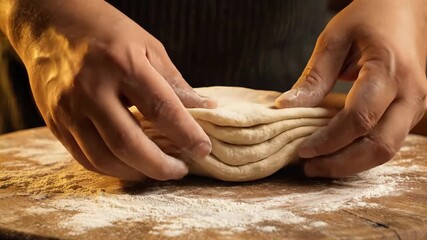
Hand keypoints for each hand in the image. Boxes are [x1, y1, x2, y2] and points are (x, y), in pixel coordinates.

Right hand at [5, 0, 215, 180]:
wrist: (49, 22)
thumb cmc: (106, 31)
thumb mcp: (147, 46)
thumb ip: (174, 82)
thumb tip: (204, 109)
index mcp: (121, 63)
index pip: (161, 109)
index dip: (187, 135)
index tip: (204, 150)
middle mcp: (91, 89)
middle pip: (128, 144)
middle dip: (161, 166)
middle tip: (180, 170)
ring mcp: (68, 108)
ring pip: (104, 158)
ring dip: (137, 173)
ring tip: (158, 169)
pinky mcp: (54, 121)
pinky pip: (84, 157)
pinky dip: (112, 168)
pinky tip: (130, 164)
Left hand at [275, 0, 426, 176]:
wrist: (404, 7)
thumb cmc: (369, 16)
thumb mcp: (334, 39)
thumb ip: (314, 76)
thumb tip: (286, 106)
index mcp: (389, 70)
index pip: (359, 118)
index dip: (329, 140)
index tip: (302, 150)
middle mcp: (410, 92)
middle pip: (380, 145)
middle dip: (341, 163)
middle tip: (309, 168)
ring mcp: (416, 104)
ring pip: (387, 150)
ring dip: (352, 163)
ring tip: (319, 165)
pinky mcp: (411, 110)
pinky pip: (388, 140)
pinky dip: (362, 152)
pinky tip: (337, 152)